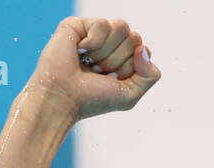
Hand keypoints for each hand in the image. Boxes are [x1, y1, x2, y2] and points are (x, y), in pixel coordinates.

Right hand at [27, 17, 160, 121]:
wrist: (63, 98)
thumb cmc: (93, 99)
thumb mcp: (130, 94)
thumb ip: (150, 75)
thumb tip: (144, 49)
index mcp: (122, 57)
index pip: (143, 50)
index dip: (130, 68)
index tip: (112, 79)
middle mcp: (110, 44)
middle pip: (134, 37)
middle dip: (119, 60)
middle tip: (99, 71)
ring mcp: (94, 33)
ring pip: (121, 27)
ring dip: (107, 52)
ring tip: (90, 62)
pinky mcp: (78, 24)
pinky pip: (102, 24)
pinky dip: (93, 43)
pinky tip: (80, 51)